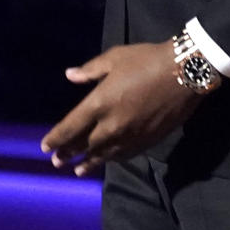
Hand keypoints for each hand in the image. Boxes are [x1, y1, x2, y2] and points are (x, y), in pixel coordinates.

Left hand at [40, 40, 203, 176]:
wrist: (184, 73)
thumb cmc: (147, 60)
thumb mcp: (115, 58)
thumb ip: (90, 70)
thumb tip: (70, 76)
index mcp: (99, 103)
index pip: (70, 128)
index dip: (56, 139)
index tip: (45, 146)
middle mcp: (111, 125)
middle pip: (84, 145)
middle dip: (68, 154)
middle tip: (57, 162)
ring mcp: (129, 136)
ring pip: (103, 155)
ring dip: (88, 163)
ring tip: (78, 170)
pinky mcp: (146, 141)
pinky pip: (123, 156)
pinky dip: (111, 160)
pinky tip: (107, 161)